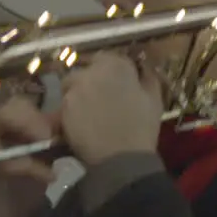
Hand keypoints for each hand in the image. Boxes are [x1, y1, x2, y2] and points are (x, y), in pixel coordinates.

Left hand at [59, 52, 162, 166]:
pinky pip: (66, 105)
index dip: (111, 72)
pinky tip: (82, 124)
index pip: (108, 58)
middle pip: (86, 72)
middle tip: (102, 100)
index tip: (117, 84)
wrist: (121, 157)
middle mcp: (90, 72)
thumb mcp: (154, 98)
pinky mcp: (62, 109)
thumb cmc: (142, 126)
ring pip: (73, 87)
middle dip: (92, 82)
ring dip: (80, 95)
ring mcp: (73, 90)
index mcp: (114, 65)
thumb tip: (143, 68)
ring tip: (91, 113)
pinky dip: (72, 111)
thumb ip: (147, 77)